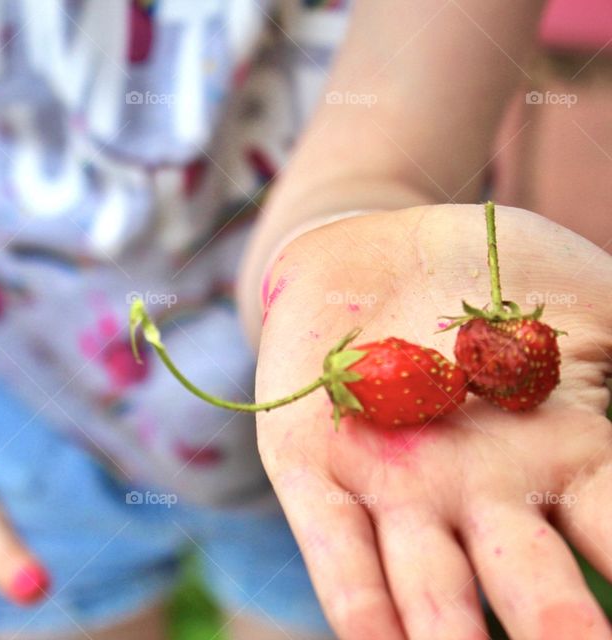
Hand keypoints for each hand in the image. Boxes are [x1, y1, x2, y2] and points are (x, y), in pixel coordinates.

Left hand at [255, 204, 611, 638]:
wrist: (380, 248)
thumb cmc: (503, 283)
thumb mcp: (593, 310)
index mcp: (569, 465)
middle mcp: (485, 498)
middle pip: (533, 593)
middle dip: (559, 632)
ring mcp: (400, 488)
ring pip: (433, 588)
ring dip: (451, 637)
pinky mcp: (313, 467)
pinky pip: (335, 548)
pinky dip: (357, 602)